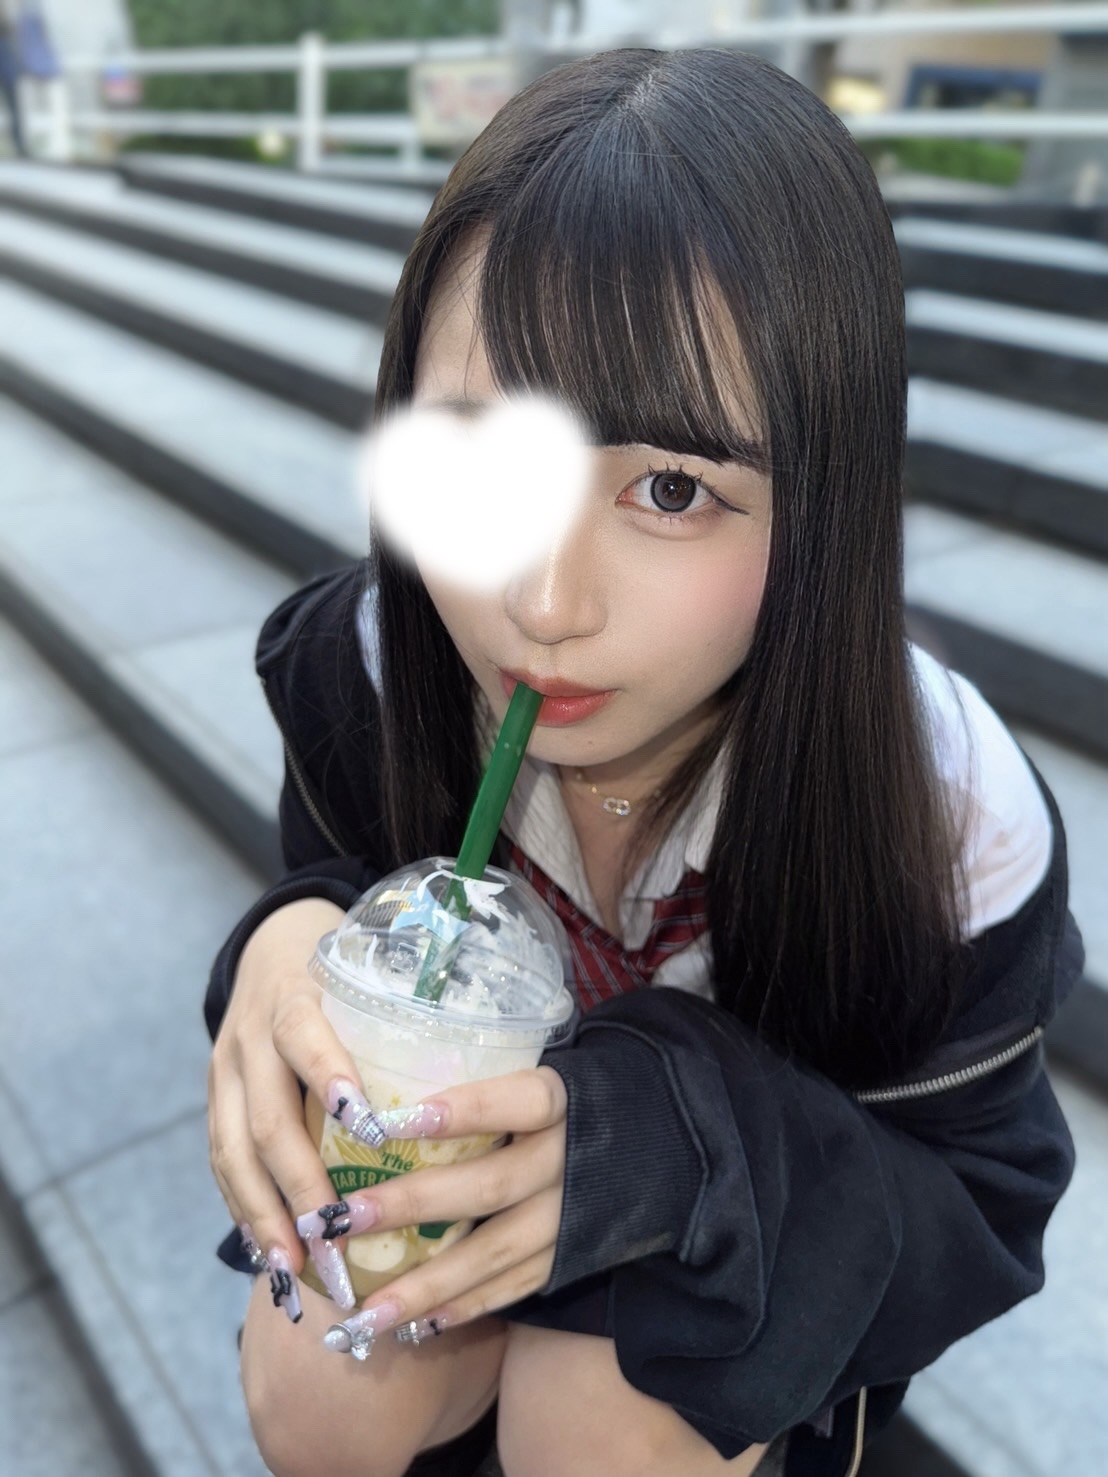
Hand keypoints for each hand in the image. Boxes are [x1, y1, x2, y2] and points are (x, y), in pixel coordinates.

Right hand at [207, 897, 377, 1312]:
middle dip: (298, 1187)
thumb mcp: (371, 983)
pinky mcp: (214, 1103)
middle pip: (266, 1118)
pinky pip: (223, 1166)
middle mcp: (251, 1039)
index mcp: (296, 1002)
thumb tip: (491, 1092)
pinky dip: (246, 1213)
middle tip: (332, 1237)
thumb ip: (409, 1027)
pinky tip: (274, 1254)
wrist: (268, 950)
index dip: (331, 1080)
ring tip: (296, 1266)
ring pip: (233, 1153)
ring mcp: (225, 1074)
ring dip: (264, 1216)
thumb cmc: (345, 979)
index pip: (304, 1036)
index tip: (367, 1129)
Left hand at [314, 1067, 567, 1351]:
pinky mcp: (572, 1256)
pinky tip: (418, 1323)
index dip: (463, 1110)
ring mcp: (572, 1216)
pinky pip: (516, 1286)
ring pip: (496, 1252)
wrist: (658, 1143)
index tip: (394, 1121)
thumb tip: (386, 1084)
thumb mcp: (547, 1073)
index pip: (519, 1101)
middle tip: (343, 1218)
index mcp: (564, 1100)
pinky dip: (468, 1306)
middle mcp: (570, 1160)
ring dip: (428, 1284)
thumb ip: (487, 1078)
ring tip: (367, 1309)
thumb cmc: (574, 1098)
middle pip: (489, 1185)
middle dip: (412, 1205)